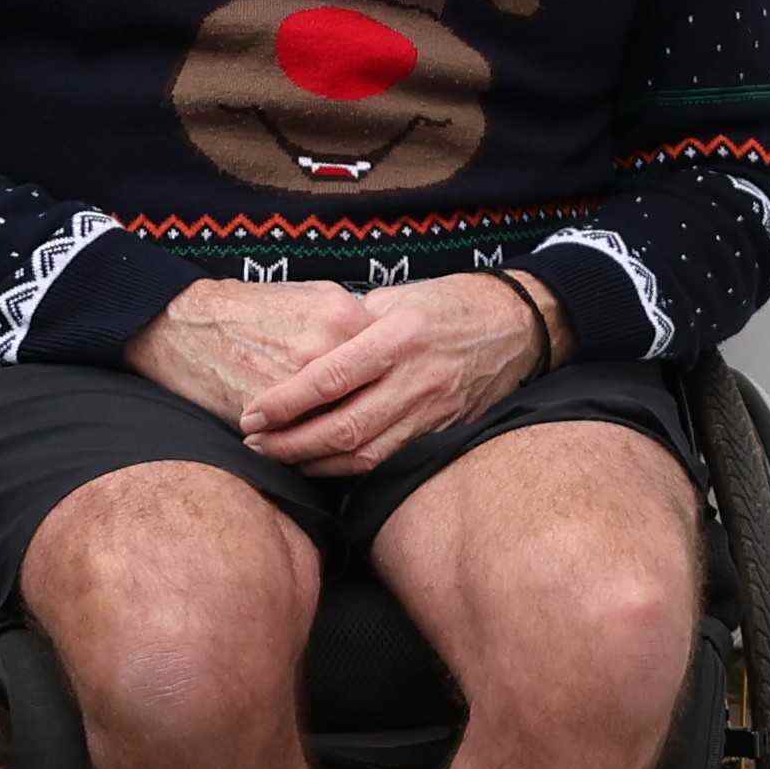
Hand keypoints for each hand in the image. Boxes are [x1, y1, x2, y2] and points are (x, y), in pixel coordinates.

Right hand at [123, 277, 372, 433]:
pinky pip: (302, 440)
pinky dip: (307, 449)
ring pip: (339, 423)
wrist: (188, 325)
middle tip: (373, 422)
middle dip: (371, 415)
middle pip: (369, 397)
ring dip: (341, 440)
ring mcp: (297, 383)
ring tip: (341, 441)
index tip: (388, 391)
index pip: (388, 362)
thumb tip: (384, 347)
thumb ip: (354, 322)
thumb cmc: (251, 309)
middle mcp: (326, 349)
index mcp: (344, 317)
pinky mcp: (268, 412)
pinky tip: (308, 448)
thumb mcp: (314, 296)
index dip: (389, 382)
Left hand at [235, 273, 555, 478]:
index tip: (251, 415)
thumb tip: (302, 350)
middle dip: (291, 444)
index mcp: (399, 337)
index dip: (285, 402)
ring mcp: (432, 410)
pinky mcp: (442, 431)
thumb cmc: (449, 303)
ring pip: (364, 455)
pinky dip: (350, 470)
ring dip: (315, 464)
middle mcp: (415, 378)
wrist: (518, 326)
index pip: (330, 378)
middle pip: (343, 427)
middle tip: (255, 445)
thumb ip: (352, 326)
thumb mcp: (397, 298)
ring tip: (279, 459)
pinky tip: (323, 466)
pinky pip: (389, 461)